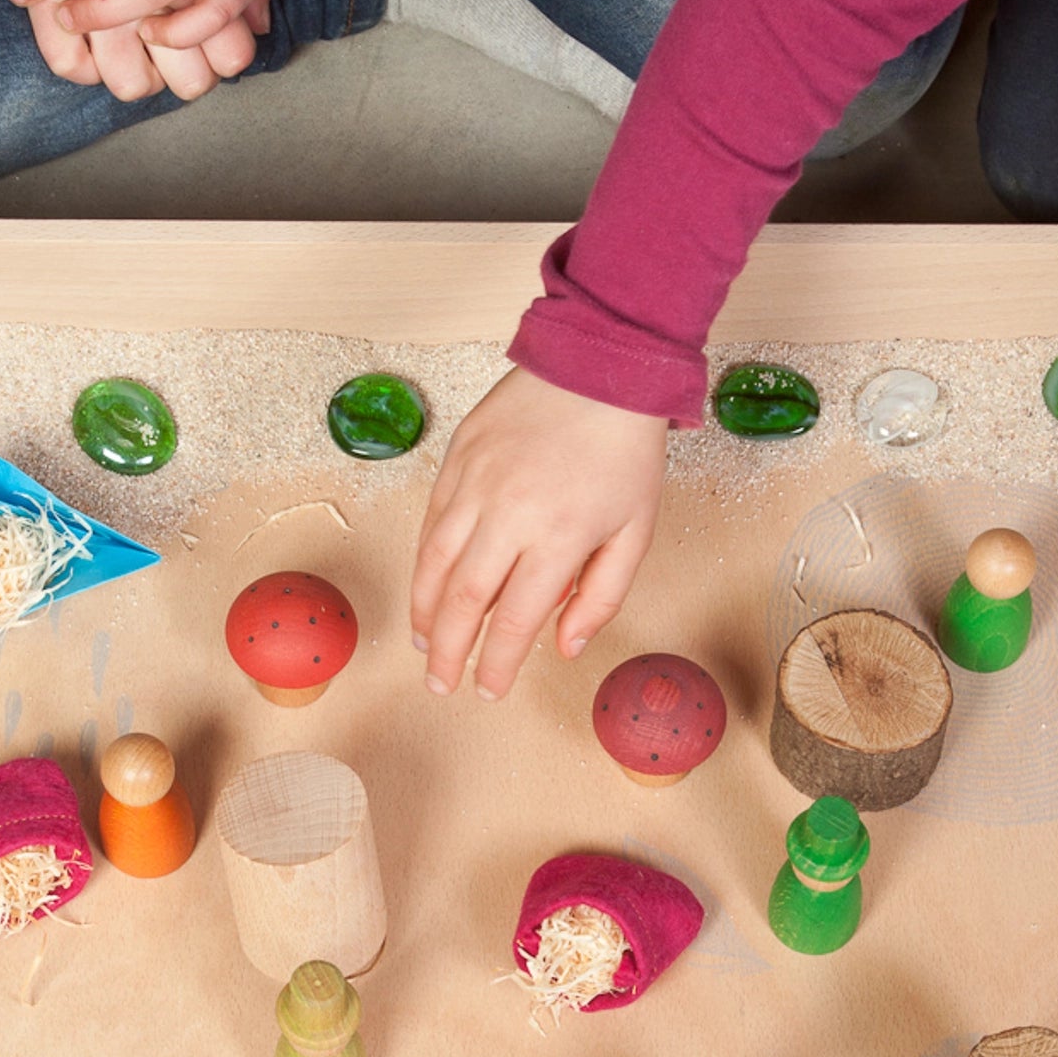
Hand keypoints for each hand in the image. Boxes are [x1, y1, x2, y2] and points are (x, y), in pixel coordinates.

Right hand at [410, 367, 668, 698]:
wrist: (601, 365)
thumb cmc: (624, 451)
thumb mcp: (635, 532)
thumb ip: (600, 596)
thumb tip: (563, 647)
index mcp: (560, 537)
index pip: (513, 620)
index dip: (495, 665)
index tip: (487, 691)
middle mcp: (510, 513)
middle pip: (463, 600)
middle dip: (447, 651)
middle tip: (440, 684)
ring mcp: (477, 483)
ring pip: (435, 562)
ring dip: (423, 610)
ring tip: (422, 643)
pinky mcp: (457, 457)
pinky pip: (432, 522)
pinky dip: (425, 562)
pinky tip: (427, 586)